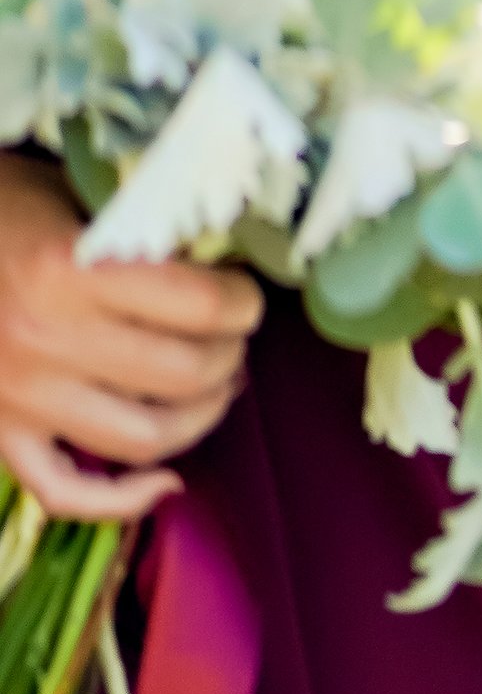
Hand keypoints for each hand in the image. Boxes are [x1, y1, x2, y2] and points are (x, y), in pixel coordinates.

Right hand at [0, 157, 261, 519]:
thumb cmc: (9, 209)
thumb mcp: (76, 192)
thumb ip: (142, 229)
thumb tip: (224, 258)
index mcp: (71, 271)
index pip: (198, 305)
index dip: (242, 302)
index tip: (246, 295)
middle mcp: (46, 342)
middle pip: (182, 374)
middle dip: (230, 356)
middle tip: (236, 337)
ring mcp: (19, 398)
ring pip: (143, 438)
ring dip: (199, 417)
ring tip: (214, 387)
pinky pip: (66, 492)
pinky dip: (121, 501)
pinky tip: (163, 480)